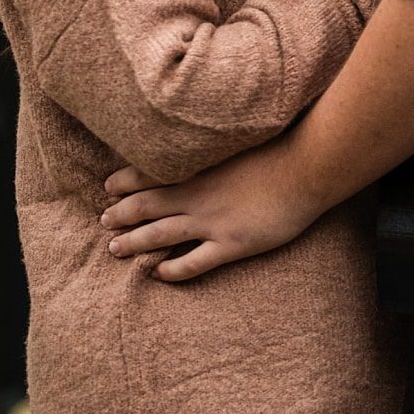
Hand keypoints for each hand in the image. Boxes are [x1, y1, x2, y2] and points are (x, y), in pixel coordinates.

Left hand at [100, 138, 322, 281]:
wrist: (309, 168)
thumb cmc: (281, 148)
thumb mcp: (239, 138)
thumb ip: (214, 145)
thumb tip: (198, 139)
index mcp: (199, 167)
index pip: (147, 174)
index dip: (123, 182)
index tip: (108, 187)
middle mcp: (197, 195)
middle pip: (145, 207)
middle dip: (120, 216)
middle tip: (104, 222)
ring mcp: (212, 221)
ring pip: (158, 236)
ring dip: (133, 244)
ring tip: (115, 249)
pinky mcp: (230, 243)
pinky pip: (192, 263)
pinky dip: (171, 271)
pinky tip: (160, 274)